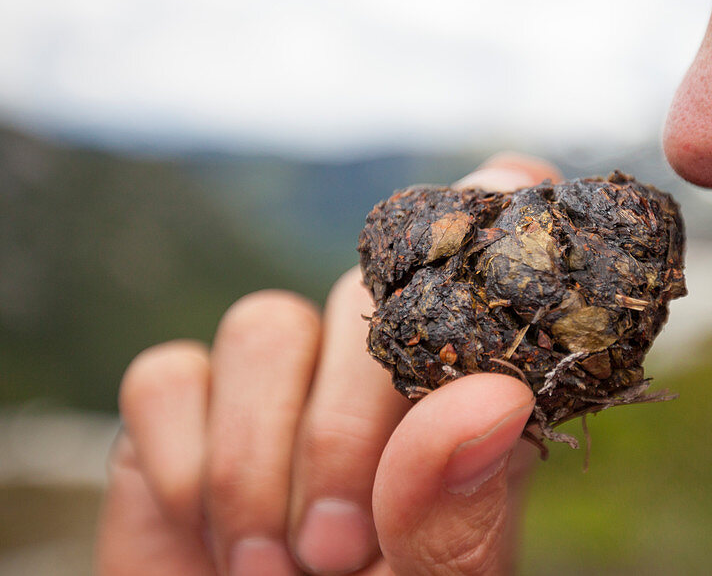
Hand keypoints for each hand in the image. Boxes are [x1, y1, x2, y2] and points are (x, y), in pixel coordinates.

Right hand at [96, 153, 562, 575]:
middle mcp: (373, 366)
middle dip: (343, 430)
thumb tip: (490, 396)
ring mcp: (277, 379)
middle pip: (362, 294)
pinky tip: (207, 536)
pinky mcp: (185, 404)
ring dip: (258, 461)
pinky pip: (168, 375)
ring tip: (274, 568)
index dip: (500, 210)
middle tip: (338, 555)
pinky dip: (185, 463)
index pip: (491, 264)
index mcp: (465, 395)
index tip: (503, 214)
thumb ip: (459, 509)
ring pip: (264, 324)